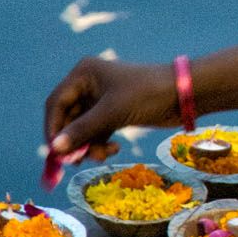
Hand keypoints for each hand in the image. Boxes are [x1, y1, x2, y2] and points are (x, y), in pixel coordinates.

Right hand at [44, 57, 177, 160]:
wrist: (184, 95)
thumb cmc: (147, 94)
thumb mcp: (112, 113)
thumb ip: (82, 131)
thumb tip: (55, 149)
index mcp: (83, 75)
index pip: (56, 104)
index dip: (53, 128)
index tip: (57, 153)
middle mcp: (89, 85)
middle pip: (68, 118)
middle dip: (74, 140)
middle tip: (79, 161)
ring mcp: (102, 100)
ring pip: (83, 128)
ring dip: (90, 145)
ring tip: (104, 155)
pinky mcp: (115, 113)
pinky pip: (97, 132)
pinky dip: (101, 143)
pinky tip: (114, 149)